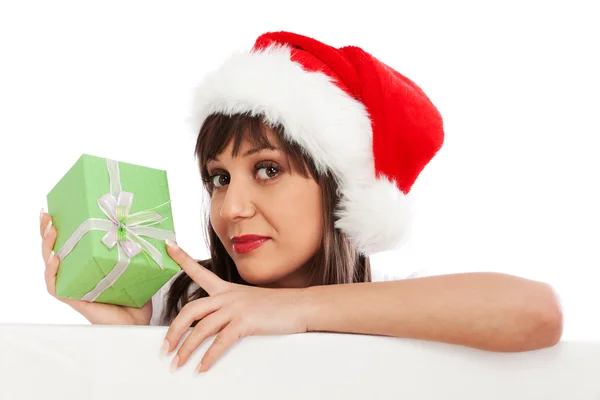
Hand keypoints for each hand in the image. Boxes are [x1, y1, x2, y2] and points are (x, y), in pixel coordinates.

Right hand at [40, 209, 151, 324]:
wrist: (139, 323)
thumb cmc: (137, 298)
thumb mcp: (138, 268)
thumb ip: (140, 251)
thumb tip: (153, 228)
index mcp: (90, 266)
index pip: (71, 245)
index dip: (63, 229)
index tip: (60, 209)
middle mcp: (79, 275)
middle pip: (56, 251)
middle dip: (48, 232)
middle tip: (47, 214)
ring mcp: (75, 287)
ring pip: (51, 266)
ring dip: (48, 247)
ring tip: (51, 230)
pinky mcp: (75, 299)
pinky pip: (56, 286)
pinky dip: (52, 272)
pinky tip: (56, 258)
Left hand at [161, 240, 310, 372]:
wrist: (300, 305)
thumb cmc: (278, 305)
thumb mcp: (250, 300)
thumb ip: (231, 308)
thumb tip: (217, 324)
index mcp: (227, 289)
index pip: (200, 271)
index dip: (182, 258)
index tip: (168, 246)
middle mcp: (227, 296)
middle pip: (190, 310)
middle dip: (173, 330)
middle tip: (165, 348)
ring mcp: (235, 308)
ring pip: (200, 329)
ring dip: (186, 350)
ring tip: (179, 363)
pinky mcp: (245, 322)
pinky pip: (219, 342)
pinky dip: (208, 358)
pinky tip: (202, 367)